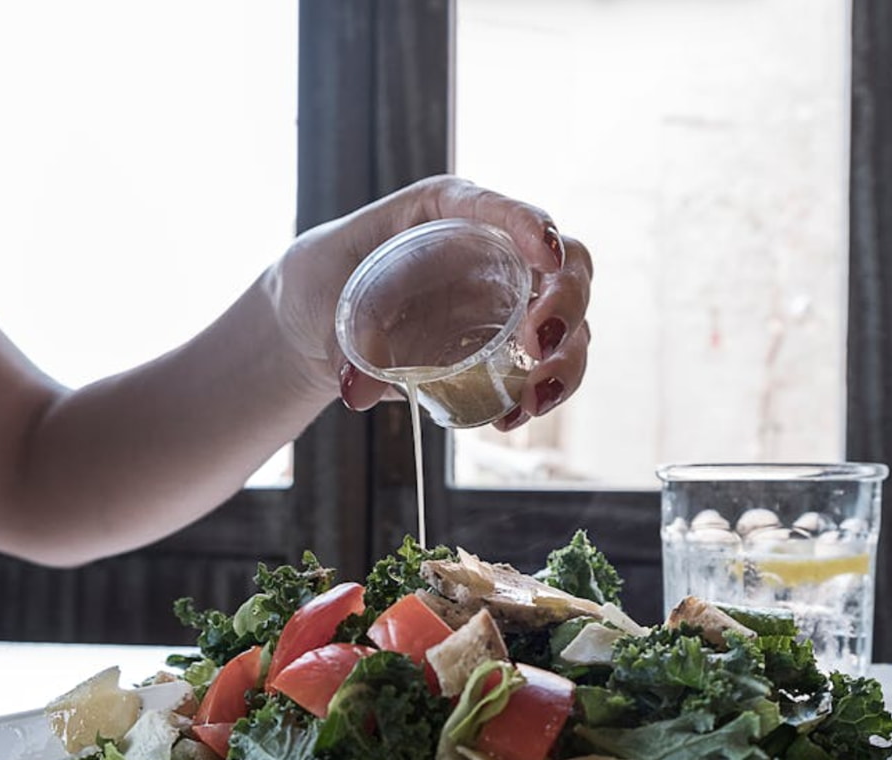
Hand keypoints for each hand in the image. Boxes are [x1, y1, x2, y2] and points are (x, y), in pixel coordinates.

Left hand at [266, 175, 592, 429]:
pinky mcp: (509, 348)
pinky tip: (512, 418)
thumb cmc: (323, 284)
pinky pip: (548, 367)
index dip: (531, 225)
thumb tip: (357, 392)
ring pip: (571, 322)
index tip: (544, 255)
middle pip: (565, 264)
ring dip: (566, 361)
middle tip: (539, 344)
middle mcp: (495, 252)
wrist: (320, 324)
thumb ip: (342, 341)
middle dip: (567, 302)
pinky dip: (544, 393)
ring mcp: (510, 301)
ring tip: (535, 399)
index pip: (501, 209)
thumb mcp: (322, 298)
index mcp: (449, 212)